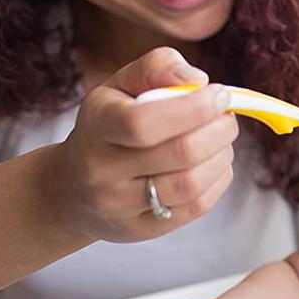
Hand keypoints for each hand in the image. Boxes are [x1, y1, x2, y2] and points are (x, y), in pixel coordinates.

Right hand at [45, 47, 237, 242]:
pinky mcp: (142, 229)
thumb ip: (156, 68)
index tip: (219, 94)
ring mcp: (121, 206)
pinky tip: (214, 163)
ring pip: (191, 183)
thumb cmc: (106, 127)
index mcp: (98, 126)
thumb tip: (198, 79)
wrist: (71, 190)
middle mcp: (103, 170)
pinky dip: (218, 180)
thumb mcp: (119, 87)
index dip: (193, 107)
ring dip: (222, 155)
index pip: (144, 122)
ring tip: (221, 139)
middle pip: (180, 153)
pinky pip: (196, 207)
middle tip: (227, 117)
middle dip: (219, 130)